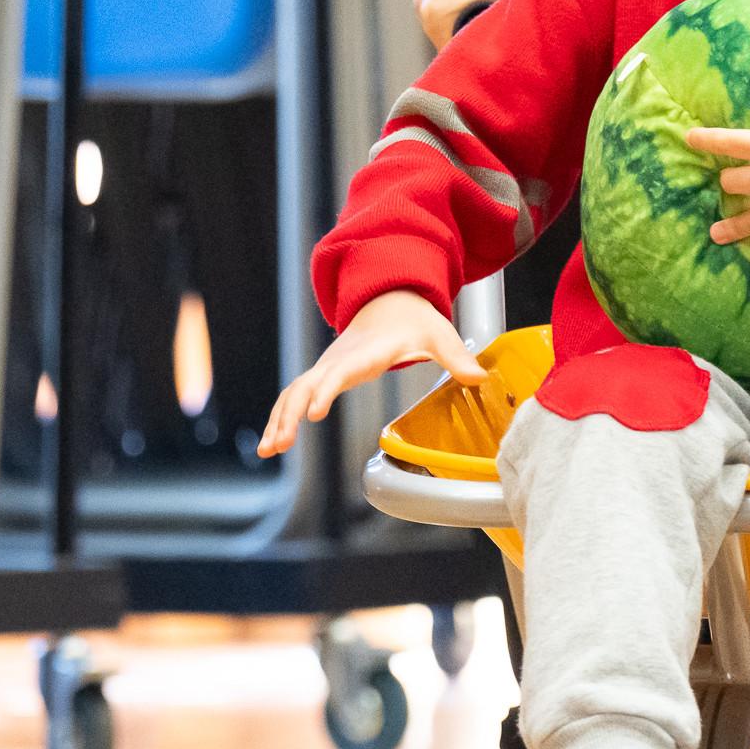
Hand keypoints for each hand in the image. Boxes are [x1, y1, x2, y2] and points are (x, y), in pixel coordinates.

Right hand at [257, 290, 481, 459]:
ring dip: (280, 419)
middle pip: (306, 385)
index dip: (327, 390)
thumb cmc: (415, 320)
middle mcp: (340, 359)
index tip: (315, 412)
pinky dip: (283, 415)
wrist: (390, 298)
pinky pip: (297, 395)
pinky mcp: (324, 374)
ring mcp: (328, 366)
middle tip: (279, 444)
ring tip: (269, 450)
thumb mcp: (439, 334)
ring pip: (295, 392)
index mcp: (366, 352)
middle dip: (290, 414)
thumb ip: (457, 357)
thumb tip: (480, 379)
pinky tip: (275, 441)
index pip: (341, 372)